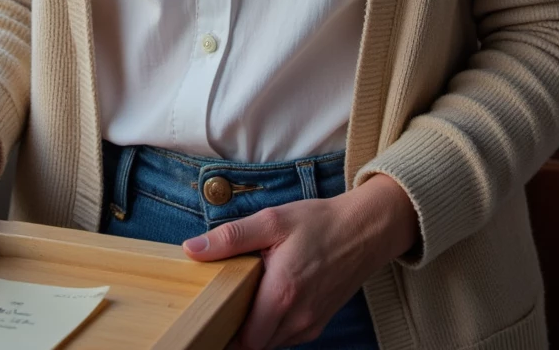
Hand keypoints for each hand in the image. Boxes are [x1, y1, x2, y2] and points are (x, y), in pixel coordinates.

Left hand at [182, 173, 417, 349]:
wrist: (365, 230)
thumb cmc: (319, 223)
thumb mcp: (272, 220)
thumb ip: (231, 238)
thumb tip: (193, 248)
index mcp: (282, 294)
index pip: (244, 340)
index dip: (224, 330)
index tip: (212, 311)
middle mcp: (297, 318)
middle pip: (256, 344)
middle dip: (238, 328)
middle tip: (227, 299)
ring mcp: (311, 324)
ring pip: (272, 342)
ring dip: (257, 326)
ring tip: (250, 293)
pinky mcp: (319, 323)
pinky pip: (287, 335)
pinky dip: (275, 323)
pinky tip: (272, 295)